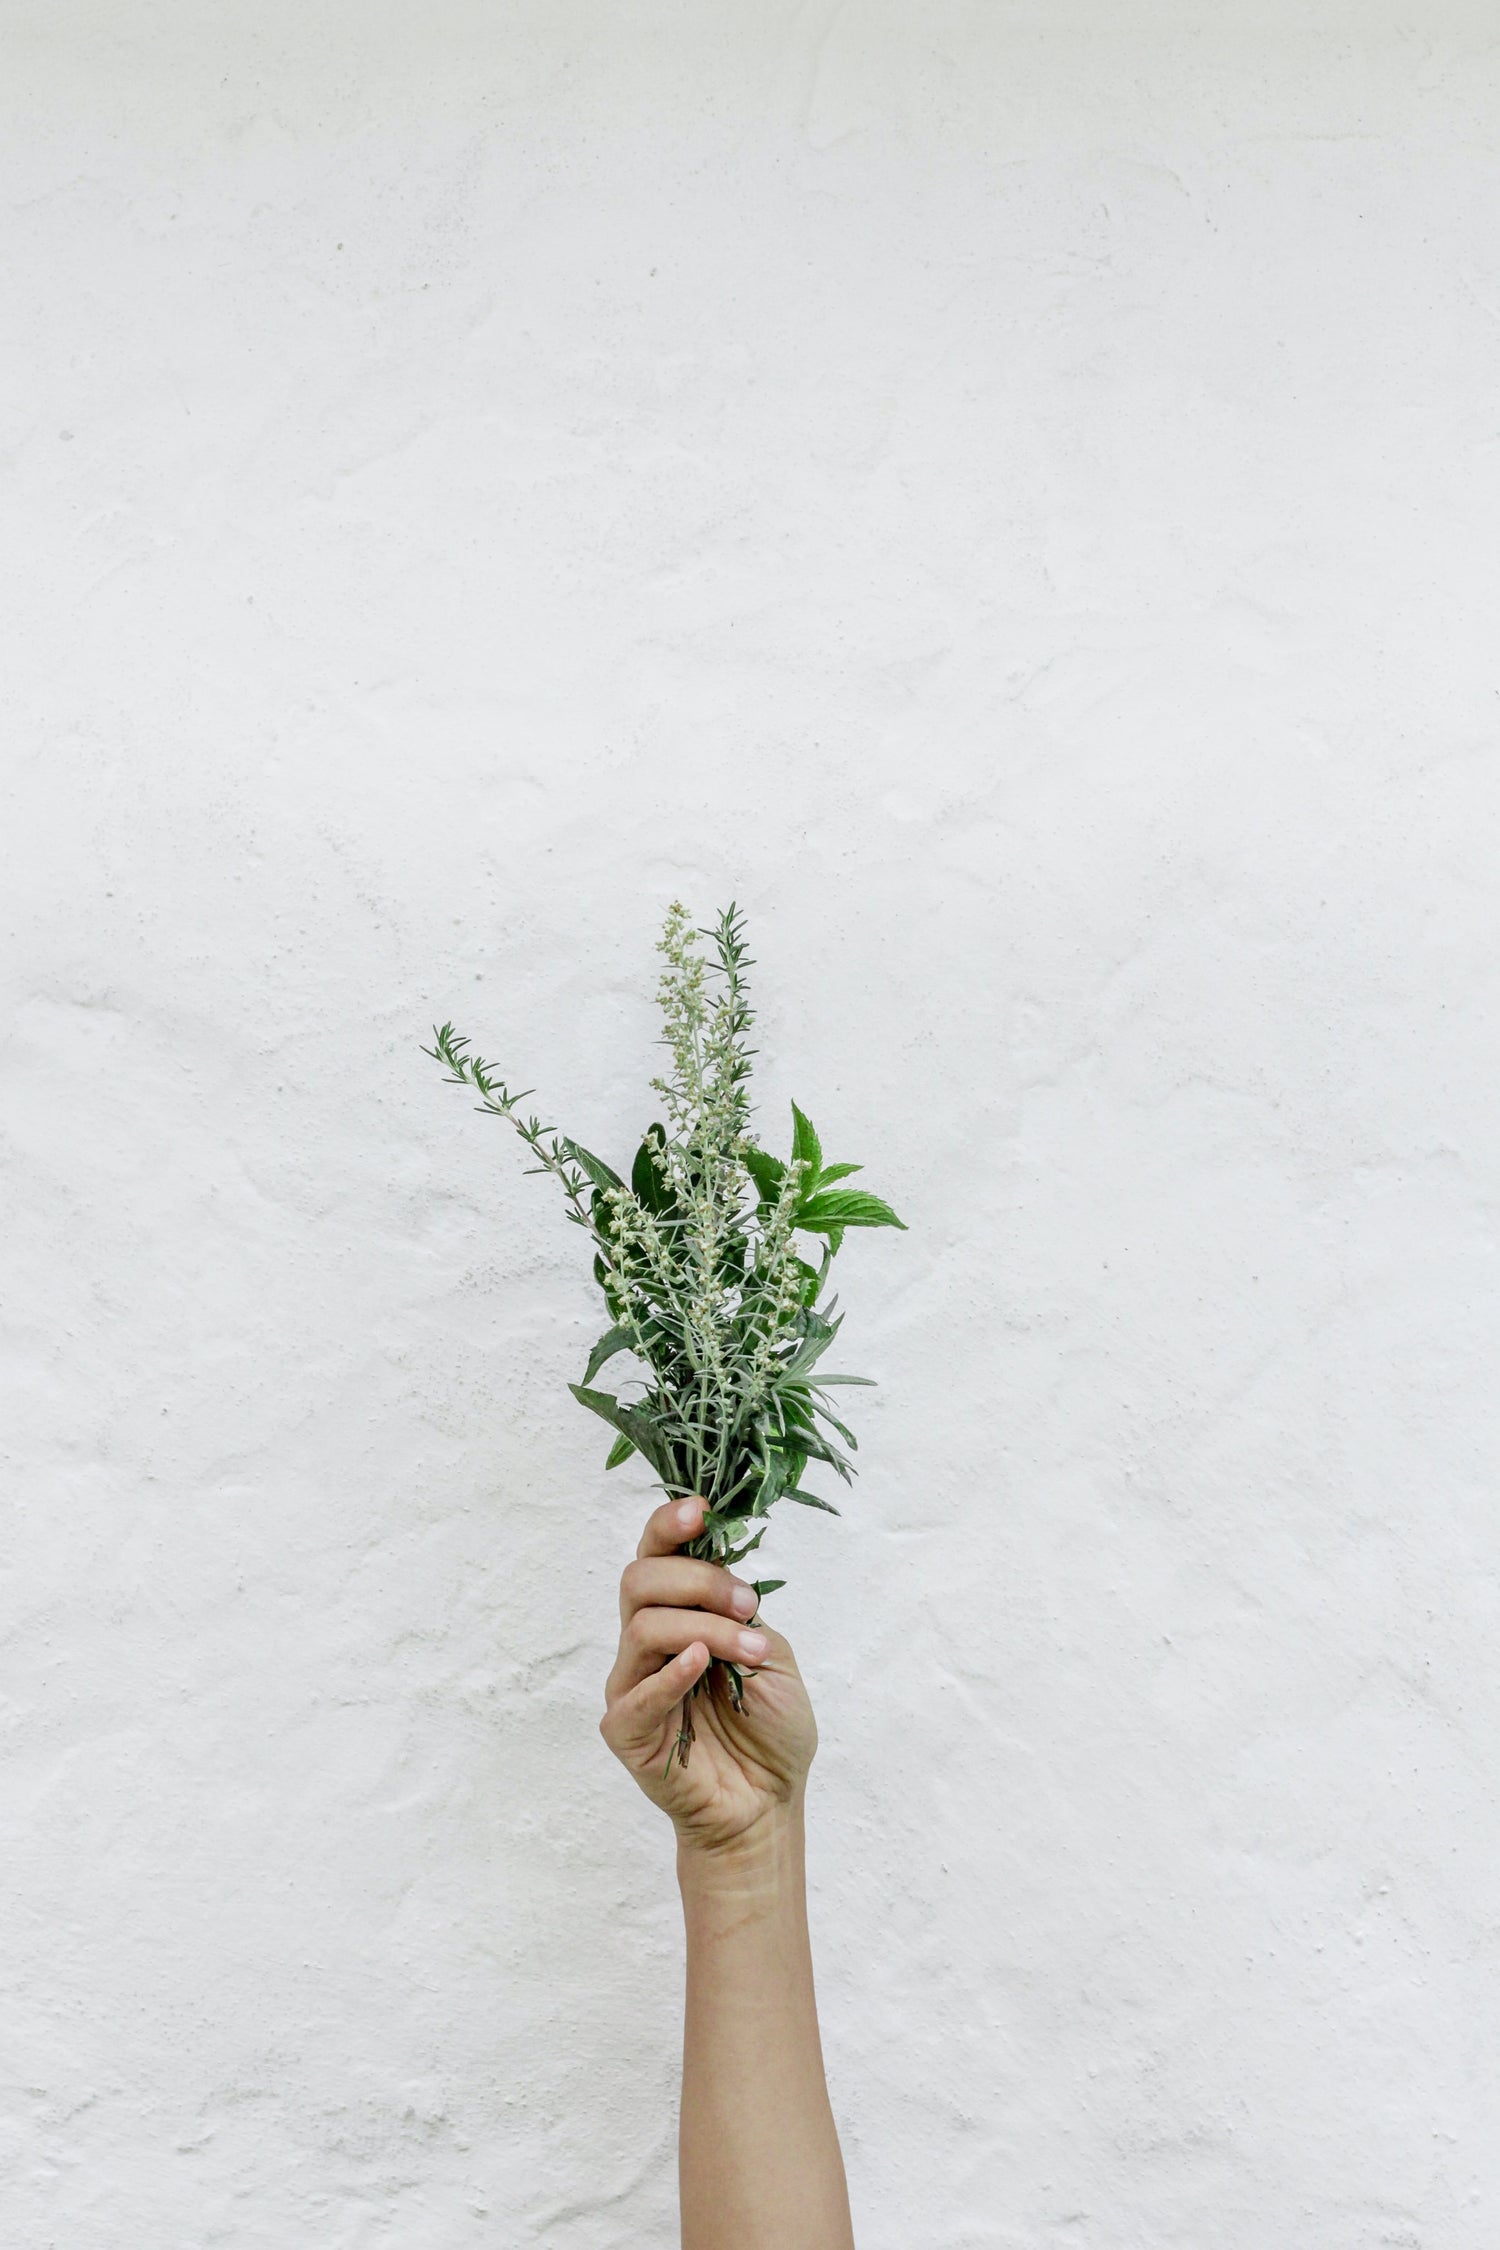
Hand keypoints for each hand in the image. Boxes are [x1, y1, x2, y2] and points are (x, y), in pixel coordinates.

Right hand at [600, 1495, 818, 1856]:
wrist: (768, 1804)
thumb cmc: (769, 1730)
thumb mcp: (771, 1653)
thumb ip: (740, 1612)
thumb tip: (721, 1570)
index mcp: (679, 1615)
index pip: (655, 1555)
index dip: (670, 1525)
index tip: (702, 1511)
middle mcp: (646, 1643)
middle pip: (640, 1580)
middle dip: (699, 1580)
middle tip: (747, 1604)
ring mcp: (631, 1685)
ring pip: (644, 1626)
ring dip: (706, 1628)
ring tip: (751, 1652)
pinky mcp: (625, 1730)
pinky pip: (637, 1694)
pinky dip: (670, 1674)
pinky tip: (701, 1665)